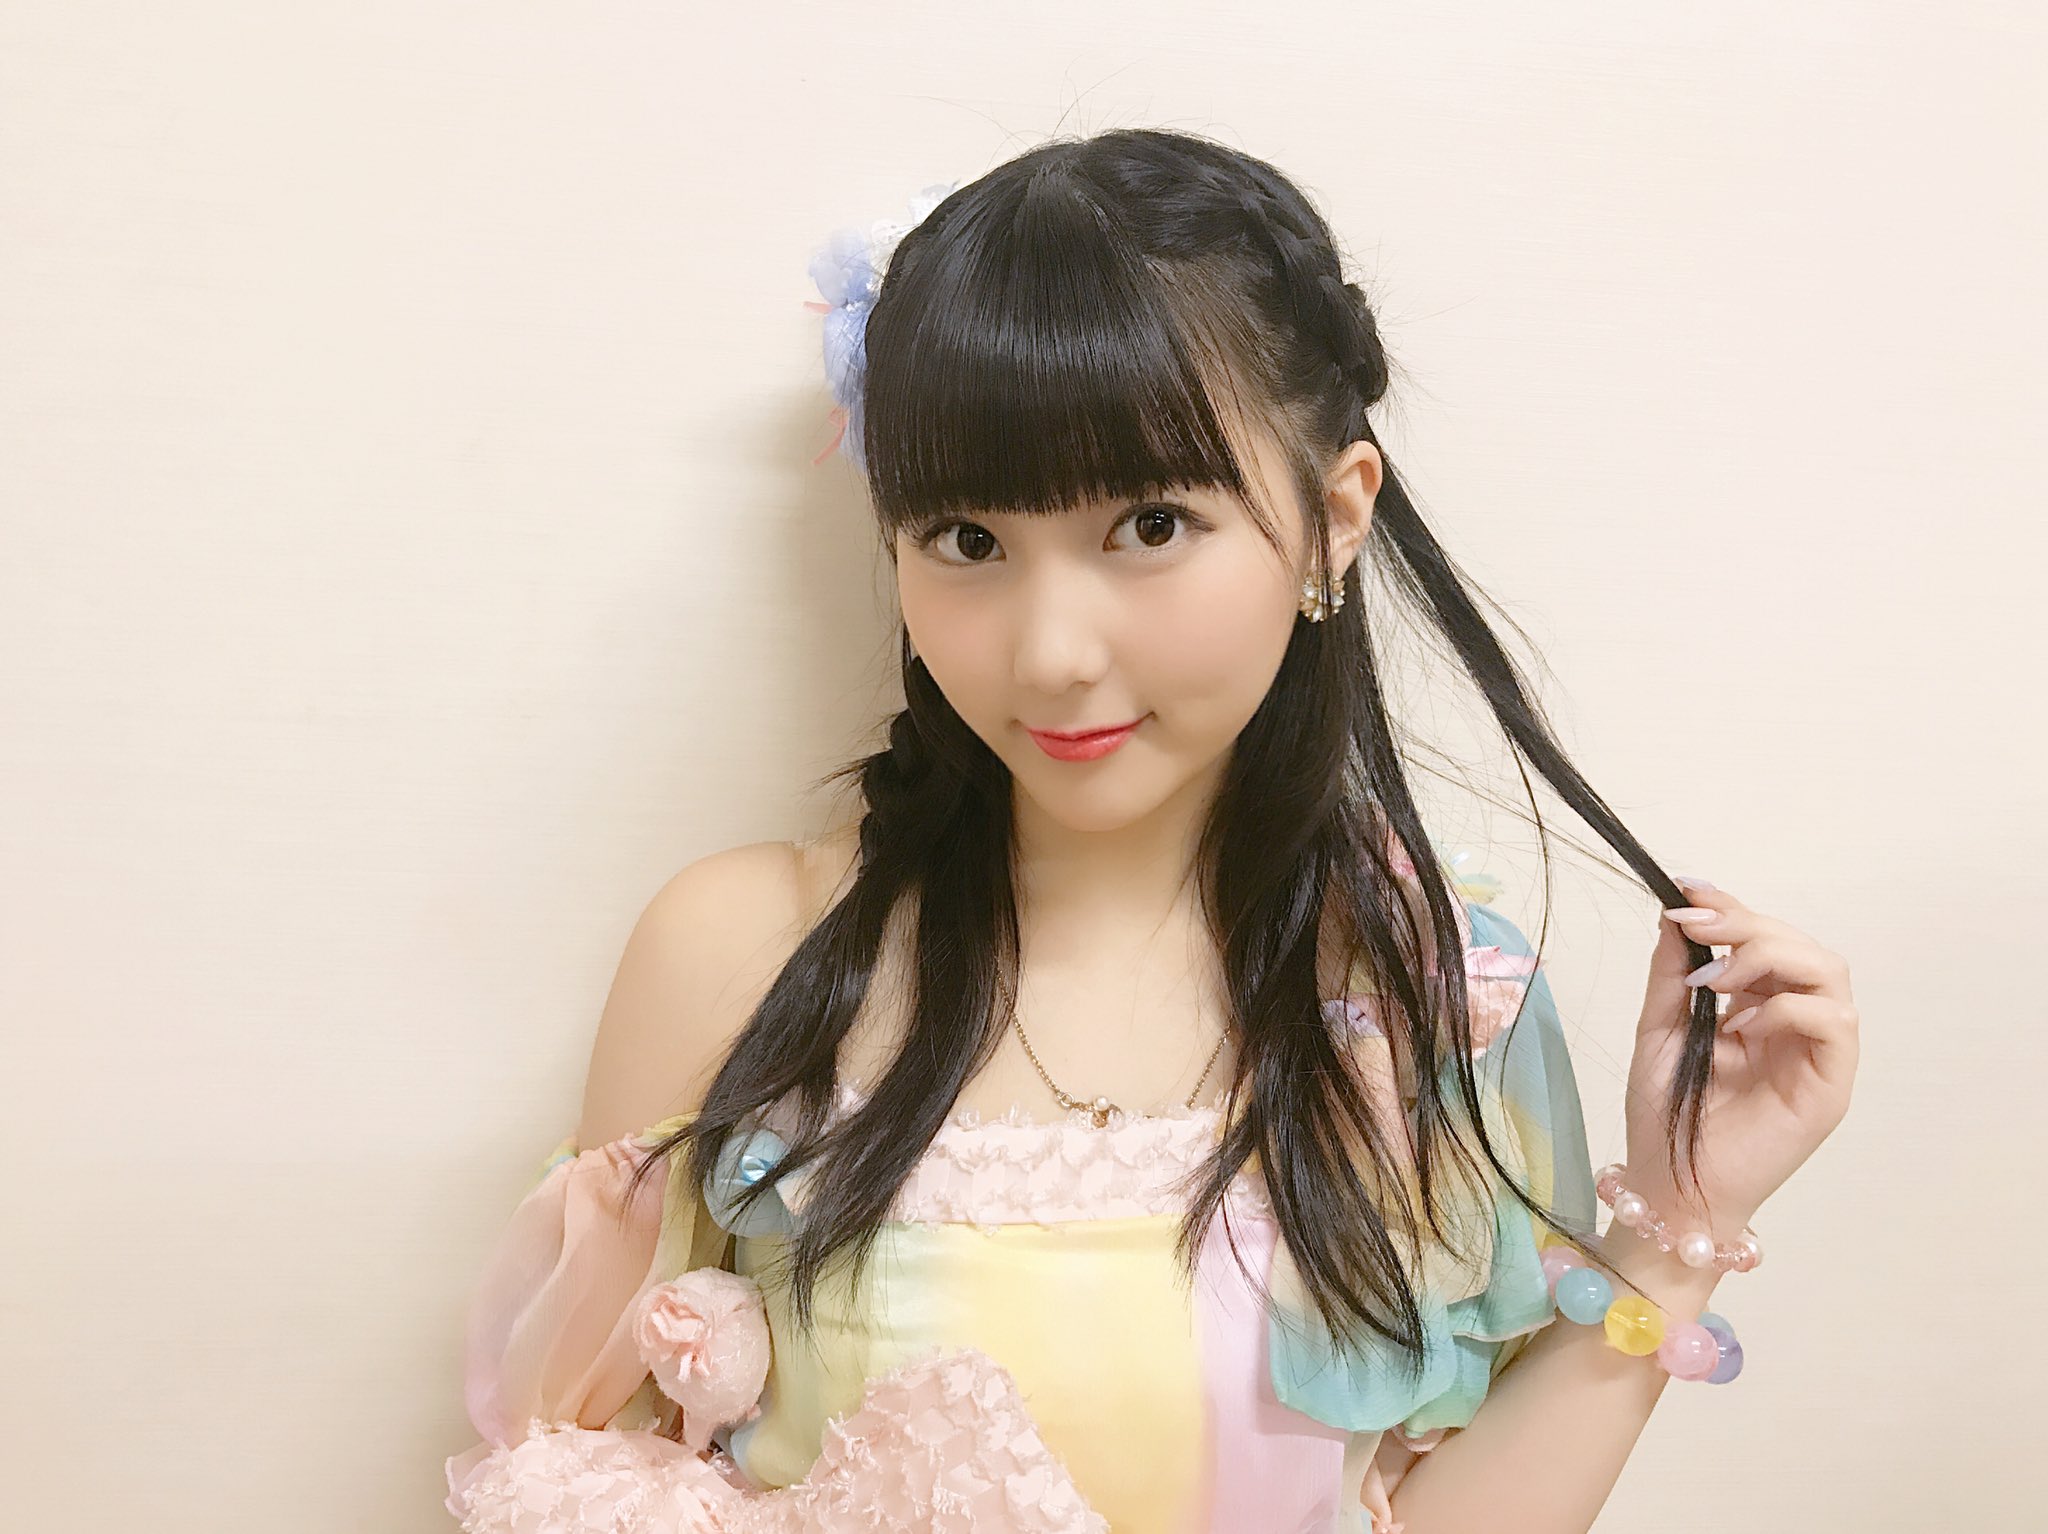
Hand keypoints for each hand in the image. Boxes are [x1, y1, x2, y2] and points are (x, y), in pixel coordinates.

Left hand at [1623, 880, 1858, 1238]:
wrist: (1670, 1187)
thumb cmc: (1665, 1115)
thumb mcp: (1659, 1028)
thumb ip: (1671, 972)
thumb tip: (1676, 912)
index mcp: (1758, 1008)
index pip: (1766, 940)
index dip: (1733, 906)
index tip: (1687, 888)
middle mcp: (1795, 1025)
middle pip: (1803, 945)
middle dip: (1748, 924)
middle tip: (1698, 926)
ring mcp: (1818, 1053)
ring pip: (1829, 971)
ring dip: (1769, 957)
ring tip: (1715, 978)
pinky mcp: (1832, 1085)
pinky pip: (1836, 1020)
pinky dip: (1788, 1007)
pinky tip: (1740, 1023)